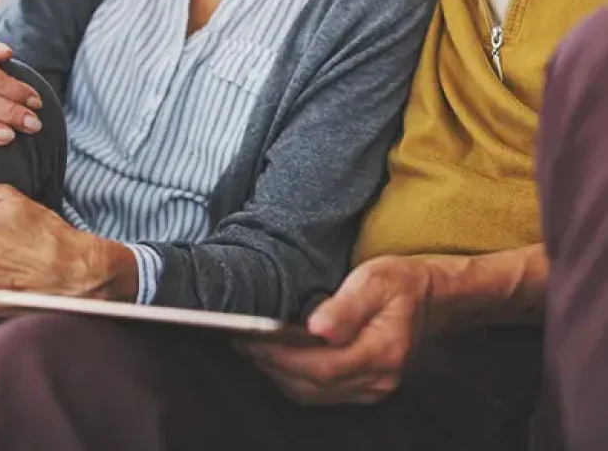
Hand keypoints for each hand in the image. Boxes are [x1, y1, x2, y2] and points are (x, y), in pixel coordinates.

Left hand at [243, 256, 432, 405]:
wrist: (431, 299)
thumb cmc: (400, 283)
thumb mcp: (375, 280)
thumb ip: (345, 307)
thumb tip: (315, 328)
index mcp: (381, 352)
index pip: (322, 367)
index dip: (283, 358)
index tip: (254, 340)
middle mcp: (377, 379)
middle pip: (314, 385)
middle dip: (273, 366)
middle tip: (243, 342)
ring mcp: (372, 388)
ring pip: (315, 394)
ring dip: (280, 375)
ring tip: (253, 349)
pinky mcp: (365, 387)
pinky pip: (323, 393)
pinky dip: (296, 378)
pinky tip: (279, 359)